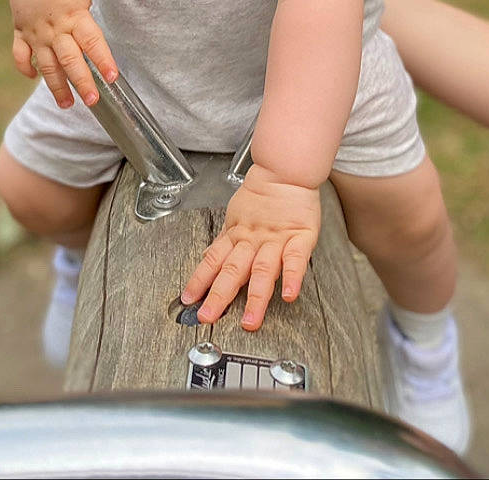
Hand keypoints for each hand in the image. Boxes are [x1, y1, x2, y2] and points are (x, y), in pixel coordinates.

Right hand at [9, 0, 128, 108]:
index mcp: (75, 15)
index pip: (92, 41)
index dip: (103, 59)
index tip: (112, 77)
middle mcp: (56, 28)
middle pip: (70, 59)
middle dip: (81, 81)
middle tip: (93, 100)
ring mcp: (37, 33)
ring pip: (46, 64)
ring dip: (56, 85)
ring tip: (67, 104)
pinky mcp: (20, 33)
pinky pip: (20, 54)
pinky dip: (24, 67)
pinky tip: (32, 78)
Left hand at [181, 163, 320, 330]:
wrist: (286, 168)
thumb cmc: (265, 194)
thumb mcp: (237, 215)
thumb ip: (226, 241)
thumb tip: (206, 258)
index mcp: (237, 235)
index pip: (213, 259)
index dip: (199, 280)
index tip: (188, 300)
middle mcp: (253, 240)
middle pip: (233, 269)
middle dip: (220, 295)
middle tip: (208, 317)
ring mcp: (276, 240)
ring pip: (262, 269)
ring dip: (255, 297)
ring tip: (250, 320)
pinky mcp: (299, 237)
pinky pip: (295, 259)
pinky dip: (291, 277)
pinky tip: (289, 294)